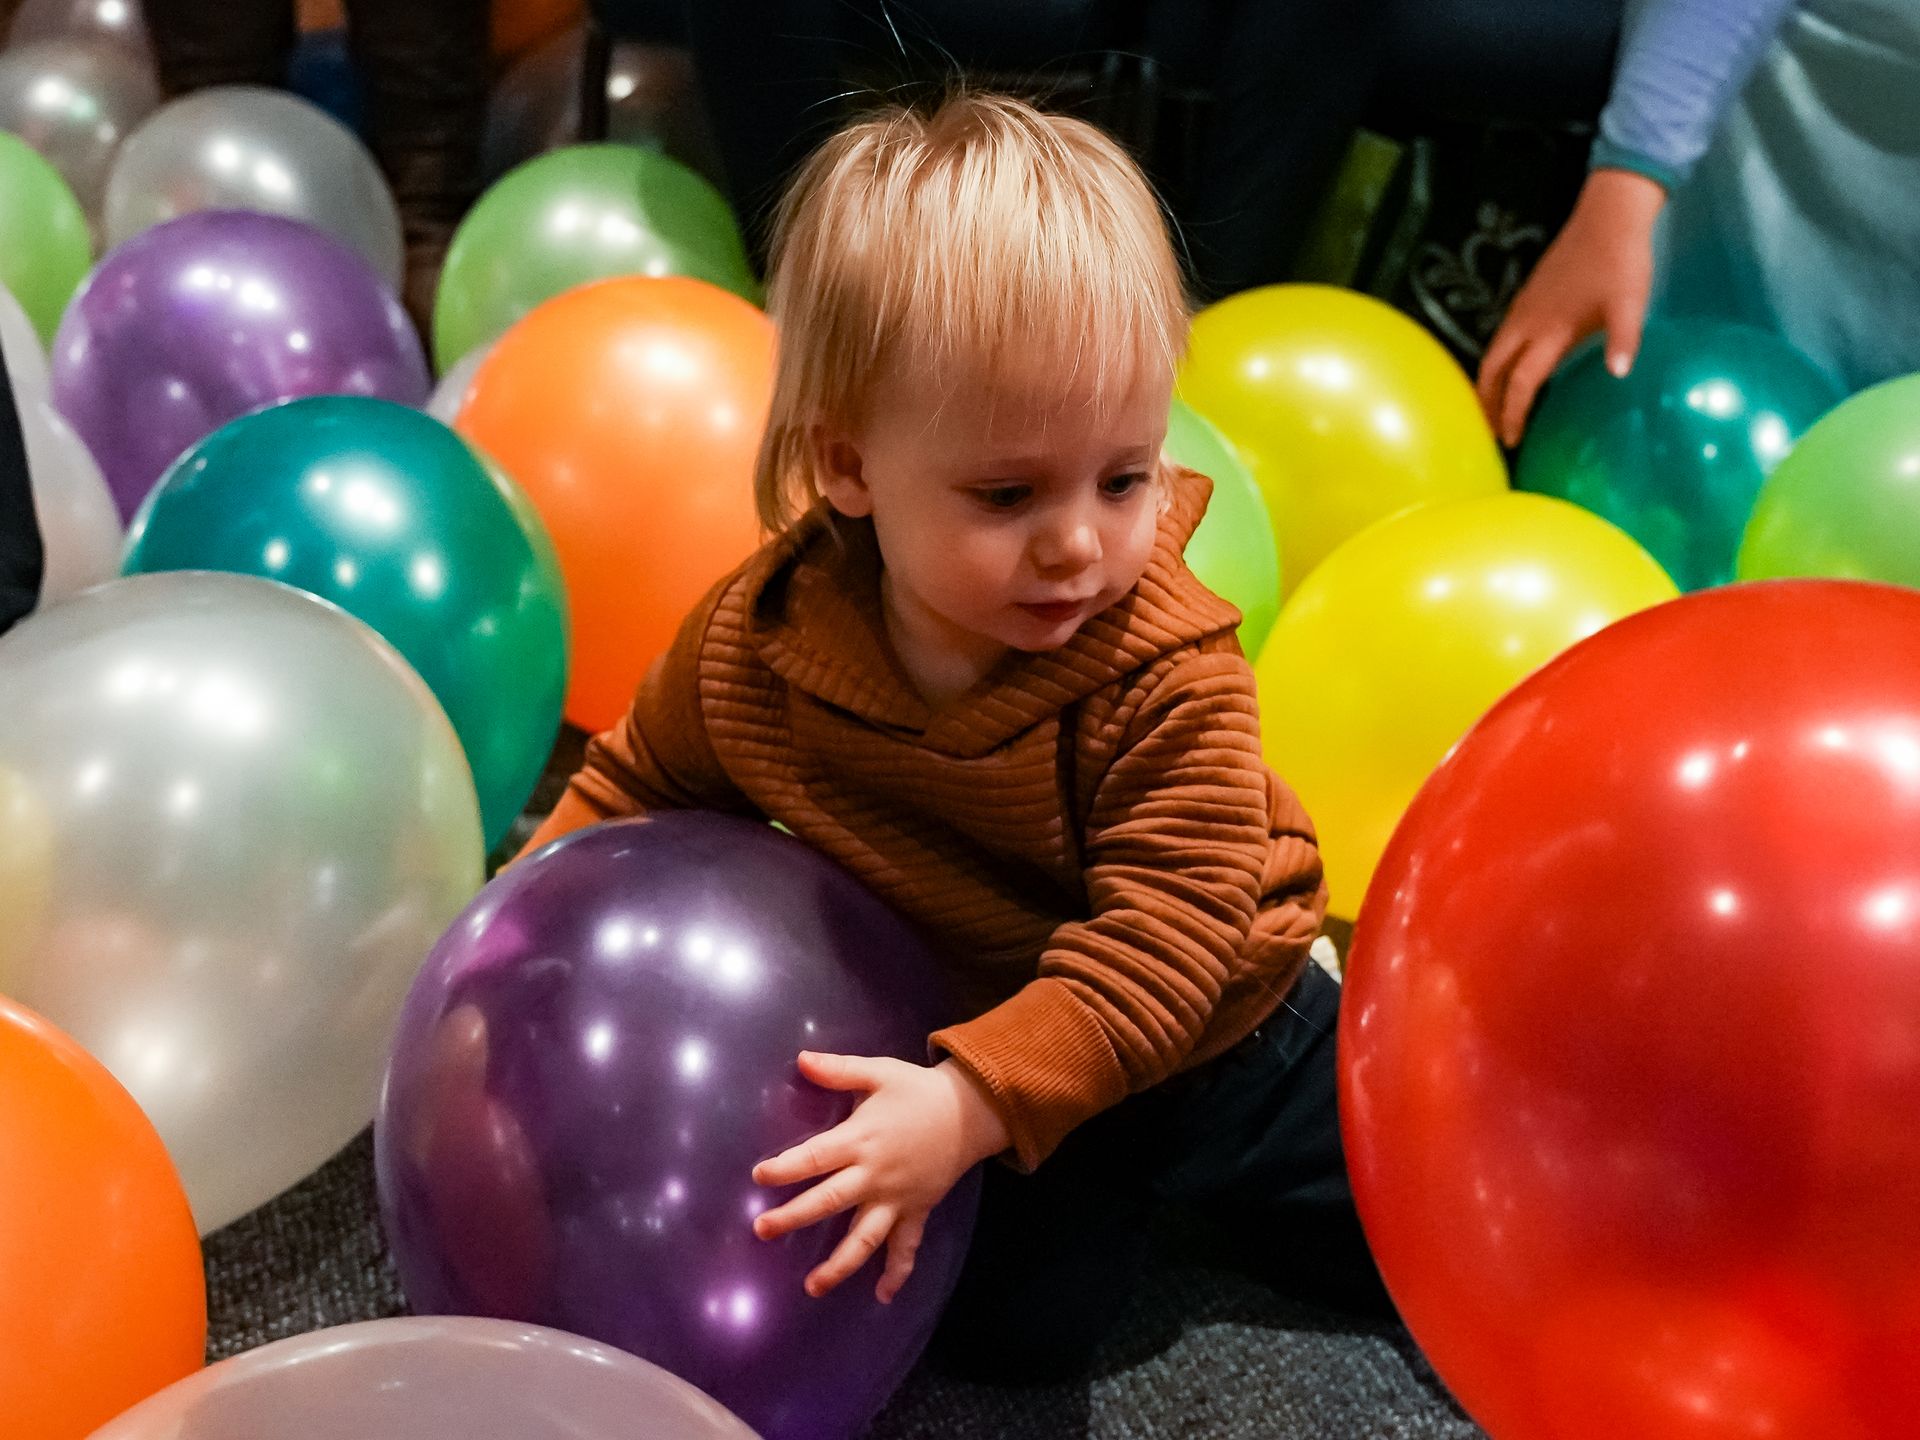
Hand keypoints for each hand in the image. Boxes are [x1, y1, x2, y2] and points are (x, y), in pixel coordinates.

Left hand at [752, 1053, 1010, 1302]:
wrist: (969, 1112)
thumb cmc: (917, 1091)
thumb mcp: (879, 1071)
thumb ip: (839, 1069)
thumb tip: (801, 1059)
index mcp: (861, 1139)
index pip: (815, 1157)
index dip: (786, 1167)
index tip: (759, 1177)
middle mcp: (875, 1175)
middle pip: (830, 1201)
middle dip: (795, 1217)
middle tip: (763, 1231)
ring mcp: (896, 1198)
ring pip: (865, 1237)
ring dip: (839, 1264)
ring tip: (813, 1287)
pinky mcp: (916, 1211)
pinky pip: (906, 1247)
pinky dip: (897, 1273)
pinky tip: (883, 1297)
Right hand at [1477, 168, 1666, 446]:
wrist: (1607, 216)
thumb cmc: (1622, 262)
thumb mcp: (1631, 303)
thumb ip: (1624, 340)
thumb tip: (1619, 374)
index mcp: (1550, 329)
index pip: (1521, 382)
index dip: (1513, 413)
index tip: (1511, 440)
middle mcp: (1527, 322)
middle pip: (1492, 370)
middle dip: (1487, 402)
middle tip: (1490, 430)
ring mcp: (1523, 307)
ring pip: (1492, 353)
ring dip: (1489, 383)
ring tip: (1494, 407)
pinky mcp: (1526, 297)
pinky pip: (1501, 338)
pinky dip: (1498, 362)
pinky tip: (1511, 368)